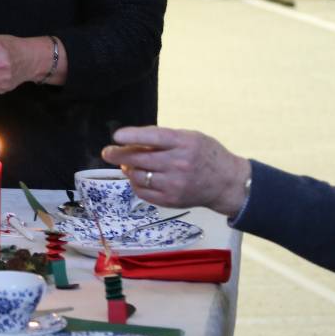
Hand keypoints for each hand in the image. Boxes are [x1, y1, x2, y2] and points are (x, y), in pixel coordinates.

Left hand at [101, 125, 250, 215]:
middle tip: (108, 152)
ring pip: (139, 176)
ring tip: (126, 165)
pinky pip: (144, 192)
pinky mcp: (171, 200)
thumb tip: (133, 141)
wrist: (226, 182)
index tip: (117, 136)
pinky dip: (136, 183)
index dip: (133, 136)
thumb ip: (165, 138)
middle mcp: (179, 163)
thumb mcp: (190, 137)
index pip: (154, 138)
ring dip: (128, 169)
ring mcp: (174, 184)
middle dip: (119, 155)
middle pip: (140, 159)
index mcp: (184, 143)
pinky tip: (137, 177)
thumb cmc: (206, 154)